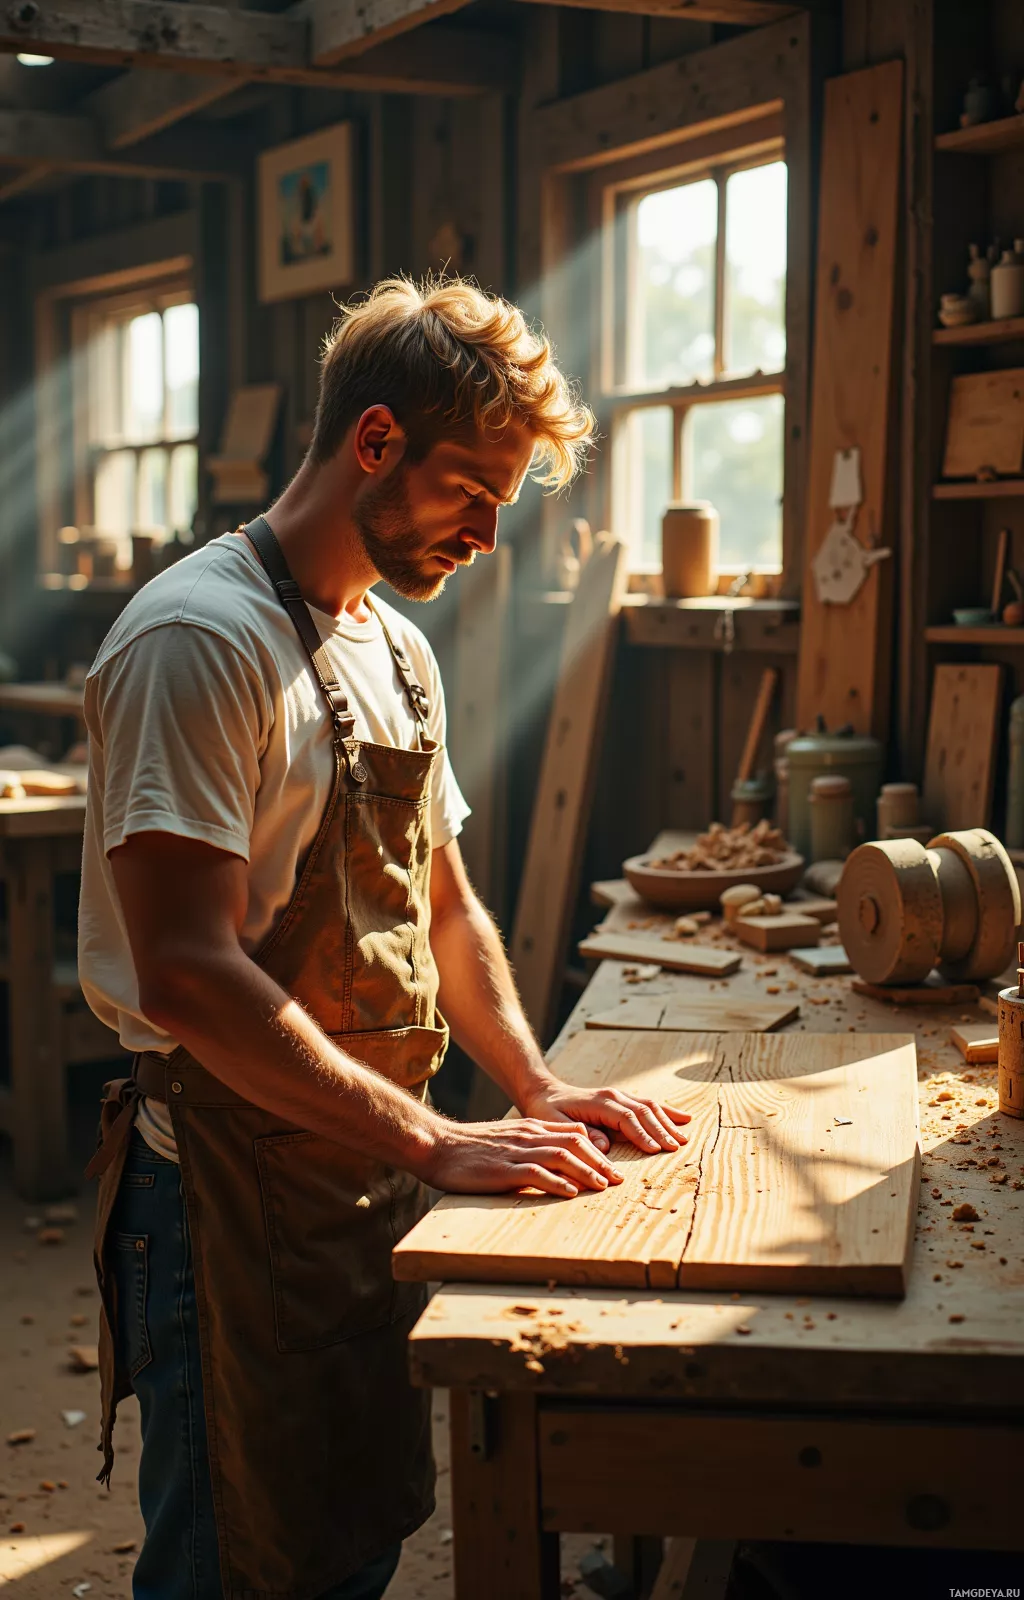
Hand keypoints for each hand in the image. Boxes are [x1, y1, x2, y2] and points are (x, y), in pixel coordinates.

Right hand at [419, 1117, 624, 1198]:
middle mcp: (528, 1135)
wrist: (437, 1144)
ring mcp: (516, 1151)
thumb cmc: (470, 1148)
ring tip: (603, 1186)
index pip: (574, 1134)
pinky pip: (535, 1173)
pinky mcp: (503, 1168)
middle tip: (618, 1180)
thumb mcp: (507, 1141)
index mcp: (531, 1128)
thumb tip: (556, 1164)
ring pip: (561, 1156)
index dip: (597, 1150)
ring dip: (586, 1171)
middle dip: (600, 1161)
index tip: (612, 1167)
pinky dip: (557, 1182)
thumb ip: (531, 1147)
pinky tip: (571, 1193)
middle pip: (575, 1144)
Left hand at [519, 1077, 689, 1157]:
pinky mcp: (623, 1099)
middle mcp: (613, 1096)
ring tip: (683, 1139)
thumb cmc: (548, 1111)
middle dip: (661, 1130)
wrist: (545, 1092)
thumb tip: (605, 1146)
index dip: (642, 1134)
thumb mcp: (555, 1123)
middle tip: (676, 1147)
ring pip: (650, 1107)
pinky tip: (683, 1119)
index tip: (655, 1150)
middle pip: (643, 1112)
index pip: (626, 1118)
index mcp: (599, 1102)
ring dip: (667, 1122)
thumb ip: (581, 1134)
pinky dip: (667, 1112)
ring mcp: (620, 1095)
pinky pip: (648, 1104)